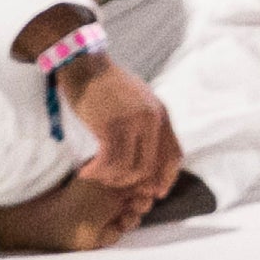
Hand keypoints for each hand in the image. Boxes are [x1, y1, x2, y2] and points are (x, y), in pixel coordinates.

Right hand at [56, 54, 182, 200]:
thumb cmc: (107, 87)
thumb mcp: (137, 103)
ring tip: (96, 176)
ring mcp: (133, 122)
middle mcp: (152, 118)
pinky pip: (111, 162)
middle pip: (152, 167)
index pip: (174, 155)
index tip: (153, 193)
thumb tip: (147, 159)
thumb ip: (146, 125)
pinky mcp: (111, 126)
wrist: (86, 66)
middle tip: (111, 185)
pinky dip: (97, 172)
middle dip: (133, 184)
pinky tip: (85, 171)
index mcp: (161, 114)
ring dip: (112, 179)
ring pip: (131, 169)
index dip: (166, 178)